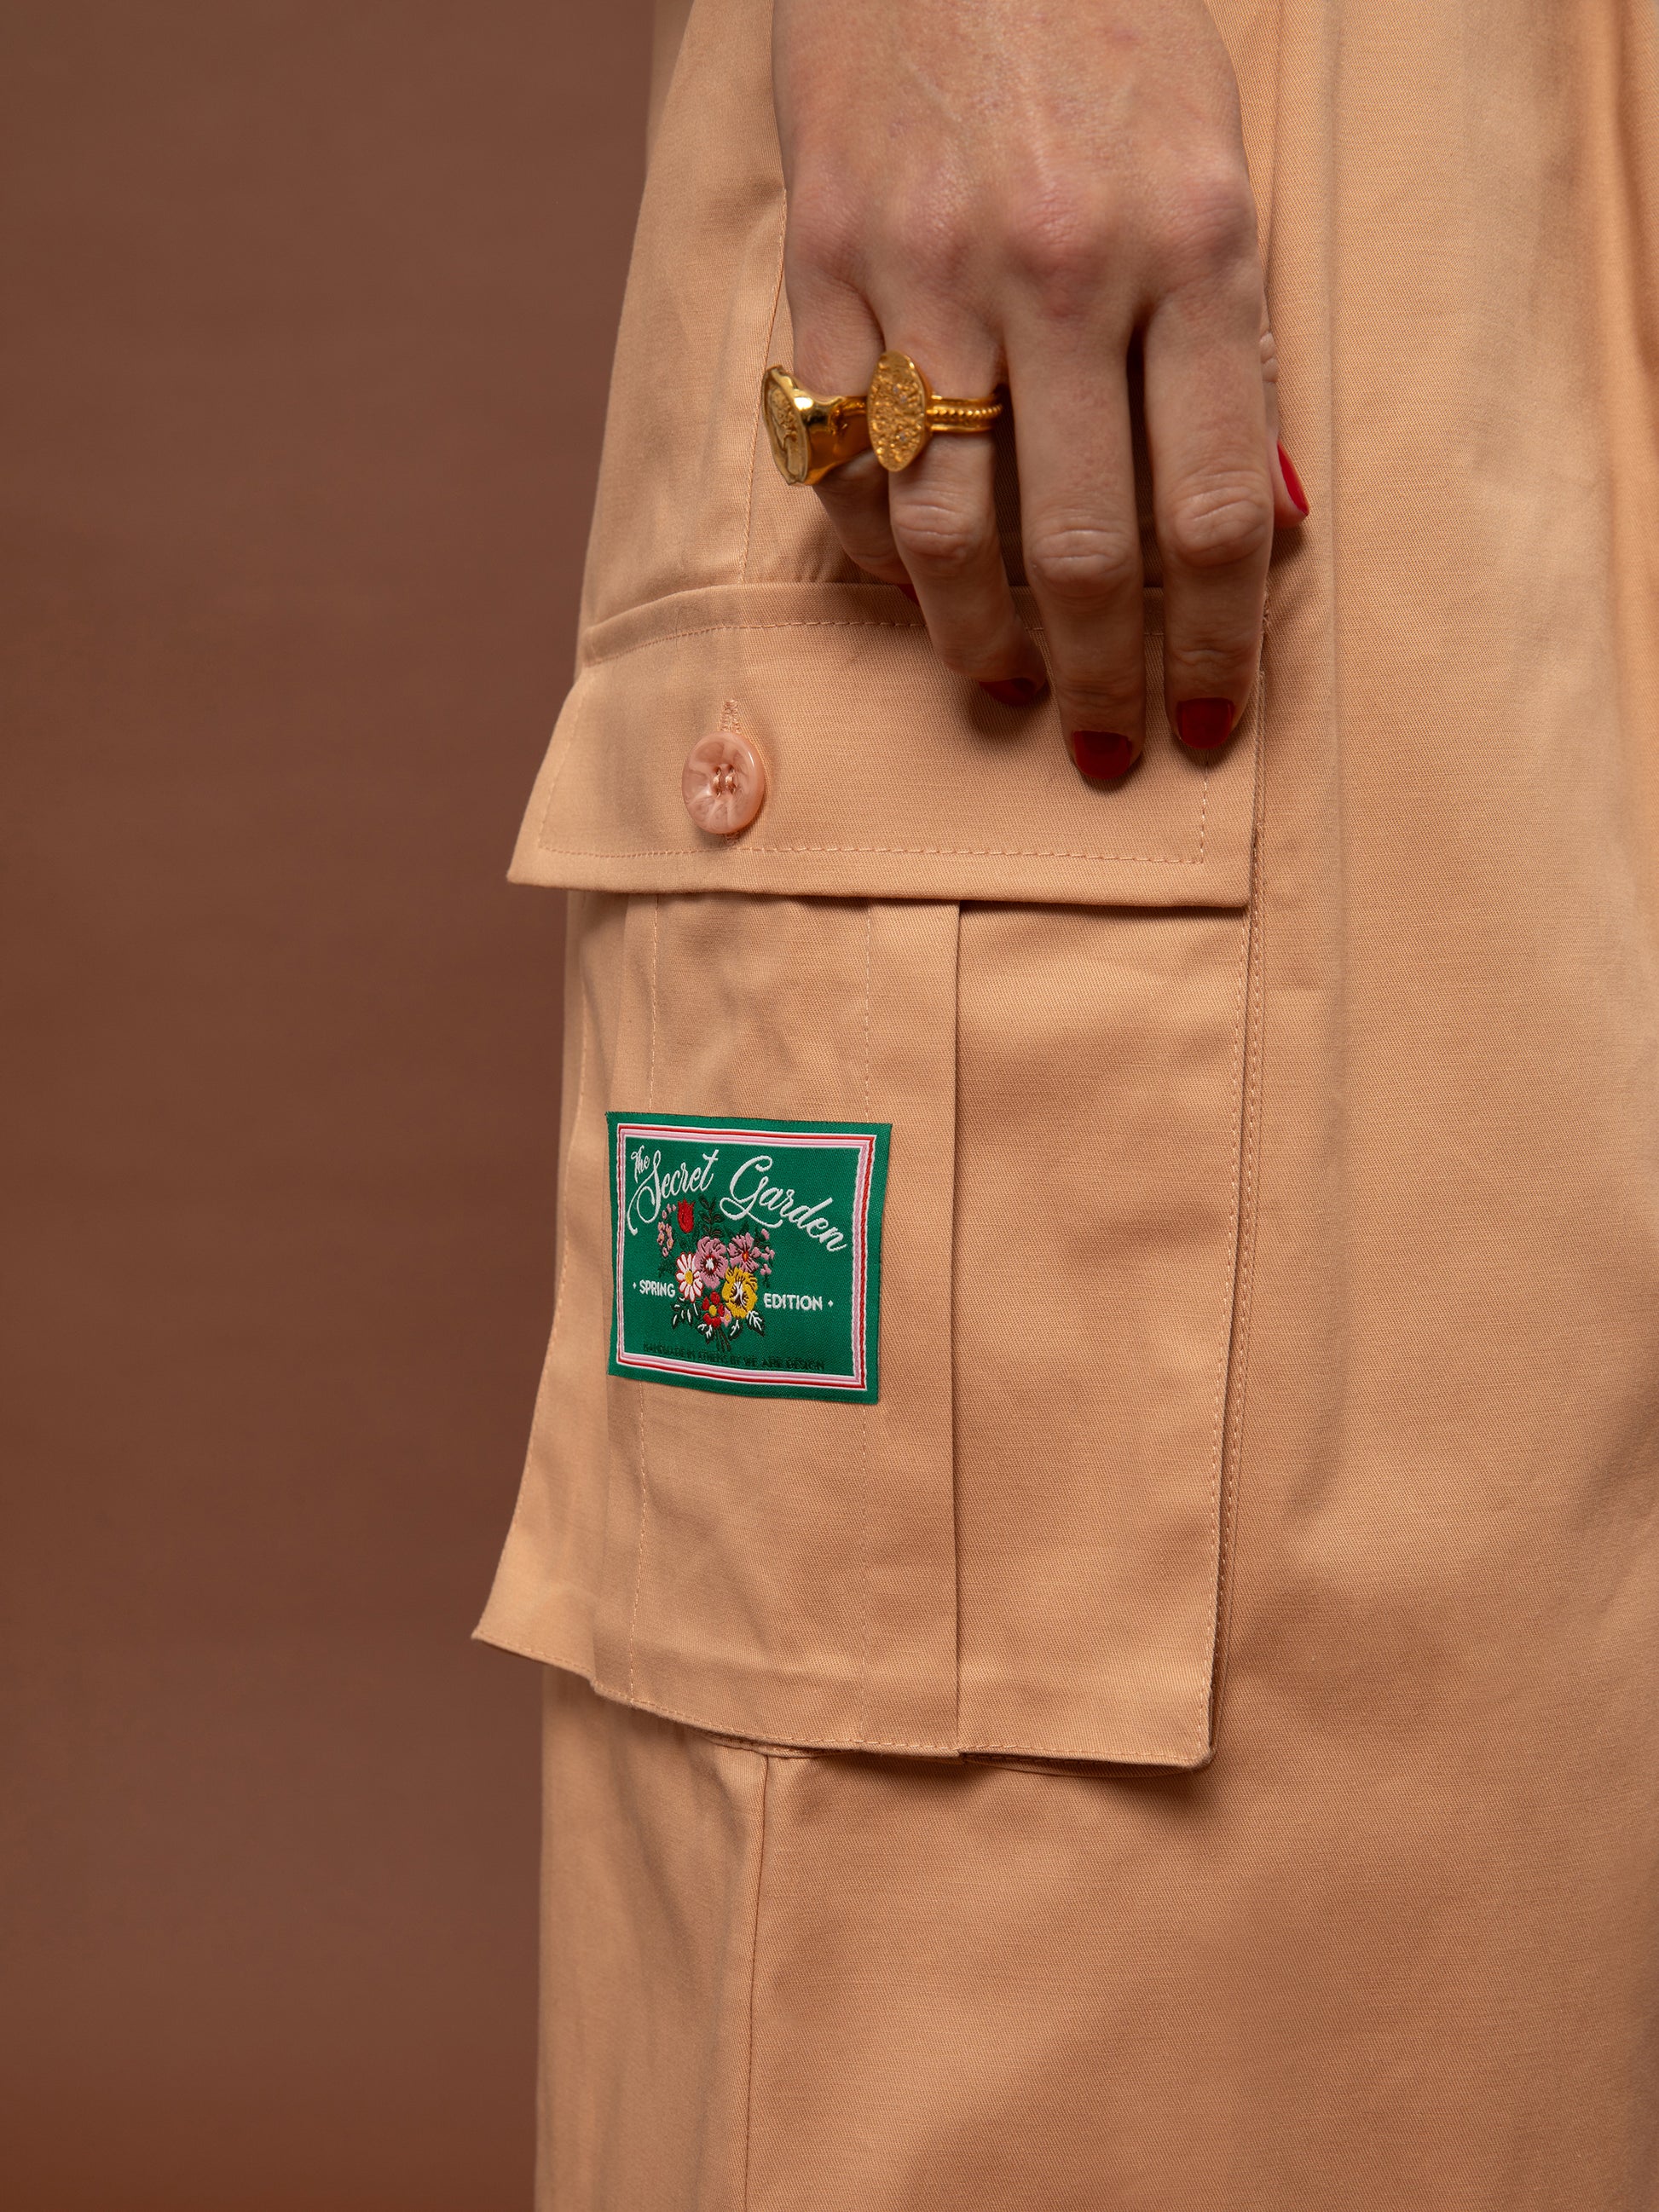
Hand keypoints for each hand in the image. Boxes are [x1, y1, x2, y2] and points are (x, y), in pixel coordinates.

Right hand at [772, 0, 1305, 778]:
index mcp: (1193, 239)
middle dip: (1098, 680)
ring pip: (944, 530)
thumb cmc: (1102, 44)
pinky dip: (875, 548)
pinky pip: (839, 460)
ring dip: (976, 640)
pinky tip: (908, 579)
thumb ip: (1230, 349)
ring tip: (1001, 683)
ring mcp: (929, 266)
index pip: (1216, 506)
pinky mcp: (823, 262)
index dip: (1216, 647)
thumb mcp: (1215, 168)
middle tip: (1099, 747)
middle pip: (1081, 547)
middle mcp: (1063, 265)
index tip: (1208, 726)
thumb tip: (1257, 534)